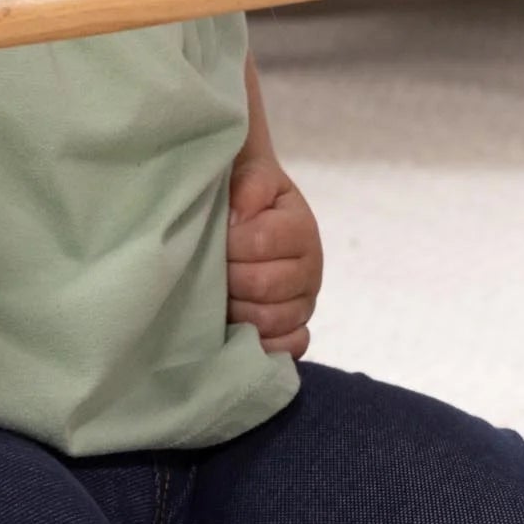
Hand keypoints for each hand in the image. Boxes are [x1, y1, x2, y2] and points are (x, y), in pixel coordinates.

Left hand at [226, 155, 322, 358]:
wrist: (250, 213)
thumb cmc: (246, 195)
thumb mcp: (250, 175)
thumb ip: (251, 184)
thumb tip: (241, 217)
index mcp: (301, 228)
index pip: (261, 242)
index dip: (229, 243)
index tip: (215, 236)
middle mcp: (311, 269)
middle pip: (263, 286)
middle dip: (228, 278)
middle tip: (212, 270)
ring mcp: (304, 303)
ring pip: (269, 321)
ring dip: (236, 311)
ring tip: (219, 295)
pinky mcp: (296, 329)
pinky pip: (289, 348)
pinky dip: (262, 346)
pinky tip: (239, 332)